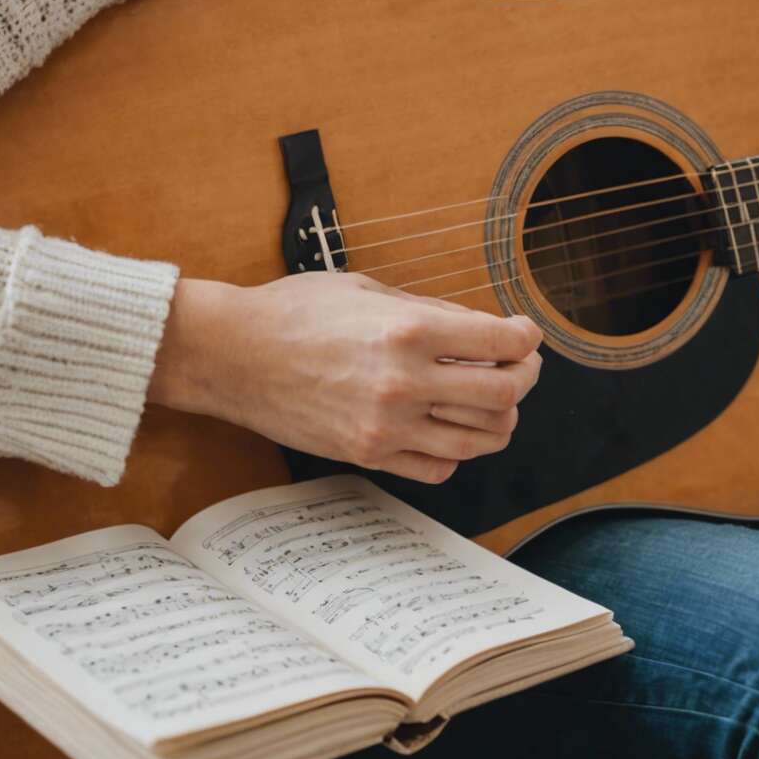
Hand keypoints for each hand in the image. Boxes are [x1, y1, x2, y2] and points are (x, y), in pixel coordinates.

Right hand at [147, 273, 544, 482]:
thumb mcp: (369, 291)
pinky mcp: (368, 455)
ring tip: (492, 402)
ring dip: (499, 419)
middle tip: (520, 367)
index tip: (525, 335)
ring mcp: (387, 426)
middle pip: (504, 395)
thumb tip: (484, 329)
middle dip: (524, 378)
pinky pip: (438, 467)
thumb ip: (433, 312)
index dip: (527, 338)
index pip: (503, 343)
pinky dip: (457, 451)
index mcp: (409, 330)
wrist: (231, 355)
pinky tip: (448, 430)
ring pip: (480, 439)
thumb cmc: (295, 311)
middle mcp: (405, 382)